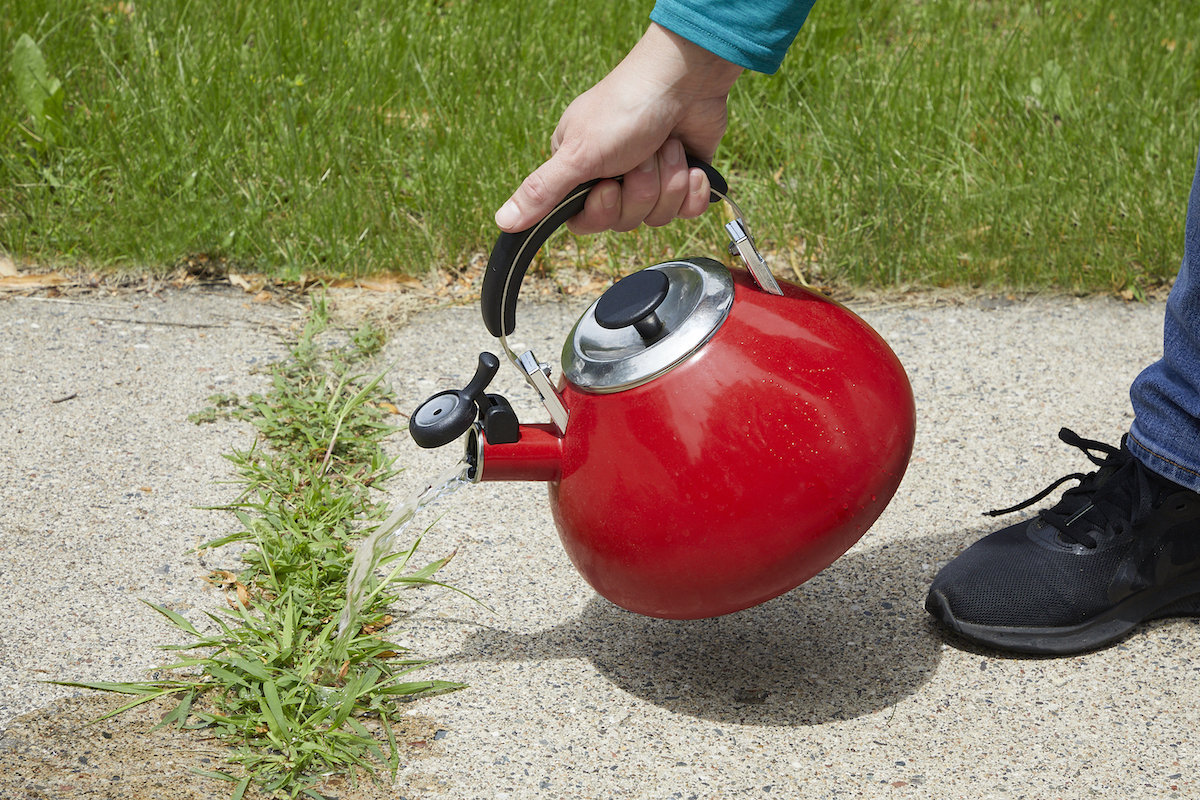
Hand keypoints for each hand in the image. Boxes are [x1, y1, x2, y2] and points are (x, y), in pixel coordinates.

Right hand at [494, 23, 742, 234]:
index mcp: (581, 171)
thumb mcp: (577, 154)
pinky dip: (693, 188)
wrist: (684, 79)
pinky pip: (689, 210)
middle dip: (640, 190)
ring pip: (658, 215)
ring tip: (667, 147)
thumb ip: (541, 192)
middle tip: (641, 156)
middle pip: (625, 220)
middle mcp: (614, 177)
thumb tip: (502, 222)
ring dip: (668, 180)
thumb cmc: (626, 109)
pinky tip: (691, 165)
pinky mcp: (683, 178)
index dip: (603, 210)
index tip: (610, 184)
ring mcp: (651, 178)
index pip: (586, 222)